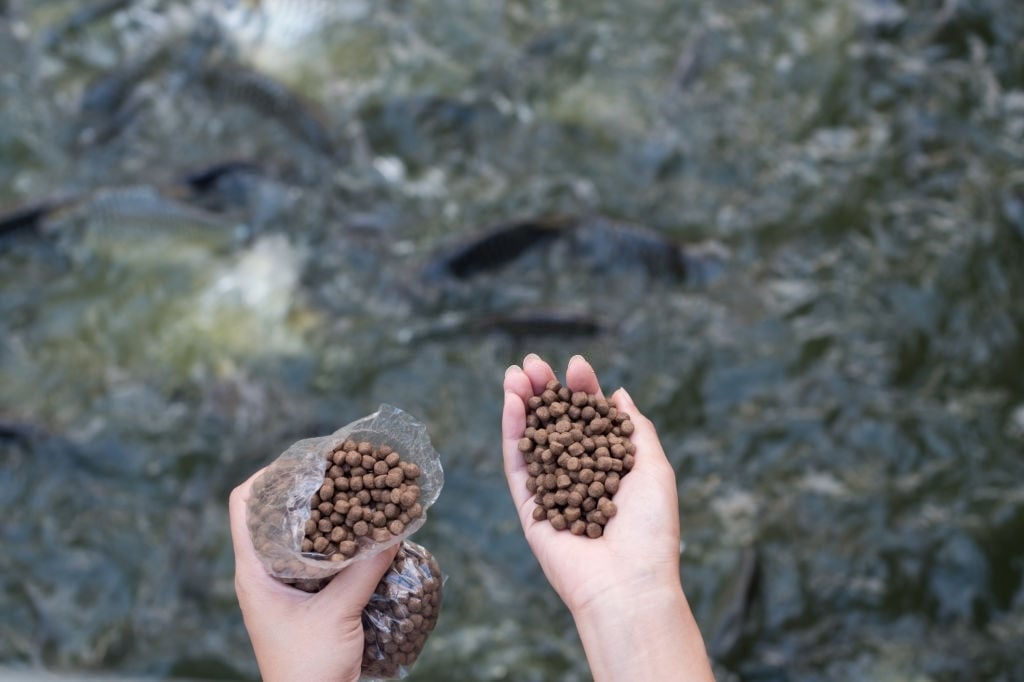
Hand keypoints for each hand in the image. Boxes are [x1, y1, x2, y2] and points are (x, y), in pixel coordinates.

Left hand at [229, 469, 398, 681]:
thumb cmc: (308, 670)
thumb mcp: (338, 614)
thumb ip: (364, 570)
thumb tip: (394, 529)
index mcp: (253, 572)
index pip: (243, 505)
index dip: (267, 474)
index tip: (305, 459)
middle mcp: (263, 574)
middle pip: (273, 514)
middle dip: (307, 490)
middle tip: (341, 470)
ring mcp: (283, 588)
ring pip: (299, 537)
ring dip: (326, 516)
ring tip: (356, 494)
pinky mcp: (305, 601)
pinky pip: (319, 560)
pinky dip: (340, 543)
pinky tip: (366, 535)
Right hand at [502, 353, 713, 681]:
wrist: (627, 582)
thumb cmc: (652, 529)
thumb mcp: (655, 467)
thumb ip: (635, 429)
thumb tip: (619, 394)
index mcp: (611, 469)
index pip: (592, 420)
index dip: (582, 391)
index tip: (576, 364)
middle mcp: (579, 477)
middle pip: (557, 425)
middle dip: (545, 391)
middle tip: (534, 361)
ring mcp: (552, 491)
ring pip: (533, 440)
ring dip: (522, 404)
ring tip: (516, 372)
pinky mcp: (529, 508)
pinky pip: (518, 465)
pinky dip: (513, 432)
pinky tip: (511, 402)